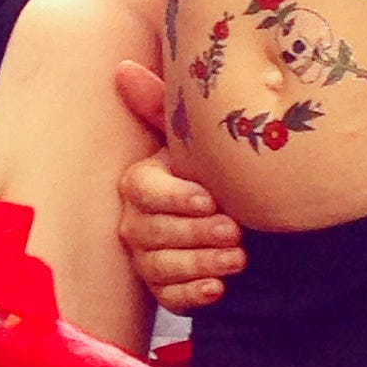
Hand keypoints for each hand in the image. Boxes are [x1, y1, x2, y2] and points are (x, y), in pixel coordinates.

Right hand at [112, 60, 244, 312]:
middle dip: (194, 233)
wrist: (242, 211)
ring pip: (160, 267)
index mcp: (141, 182)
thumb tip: (124, 69)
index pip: (144, 190)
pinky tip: (218, 288)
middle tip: (233, 230)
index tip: (210, 198)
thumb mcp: (193, 138)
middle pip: (151, 233)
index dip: (175, 197)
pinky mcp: (166, 287)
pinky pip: (168, 297)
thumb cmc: (212, 169)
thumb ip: (160, 104)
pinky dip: (193, 295)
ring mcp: (148, 258)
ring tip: (238, 258)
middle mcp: (136, 222)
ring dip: (199, 263)